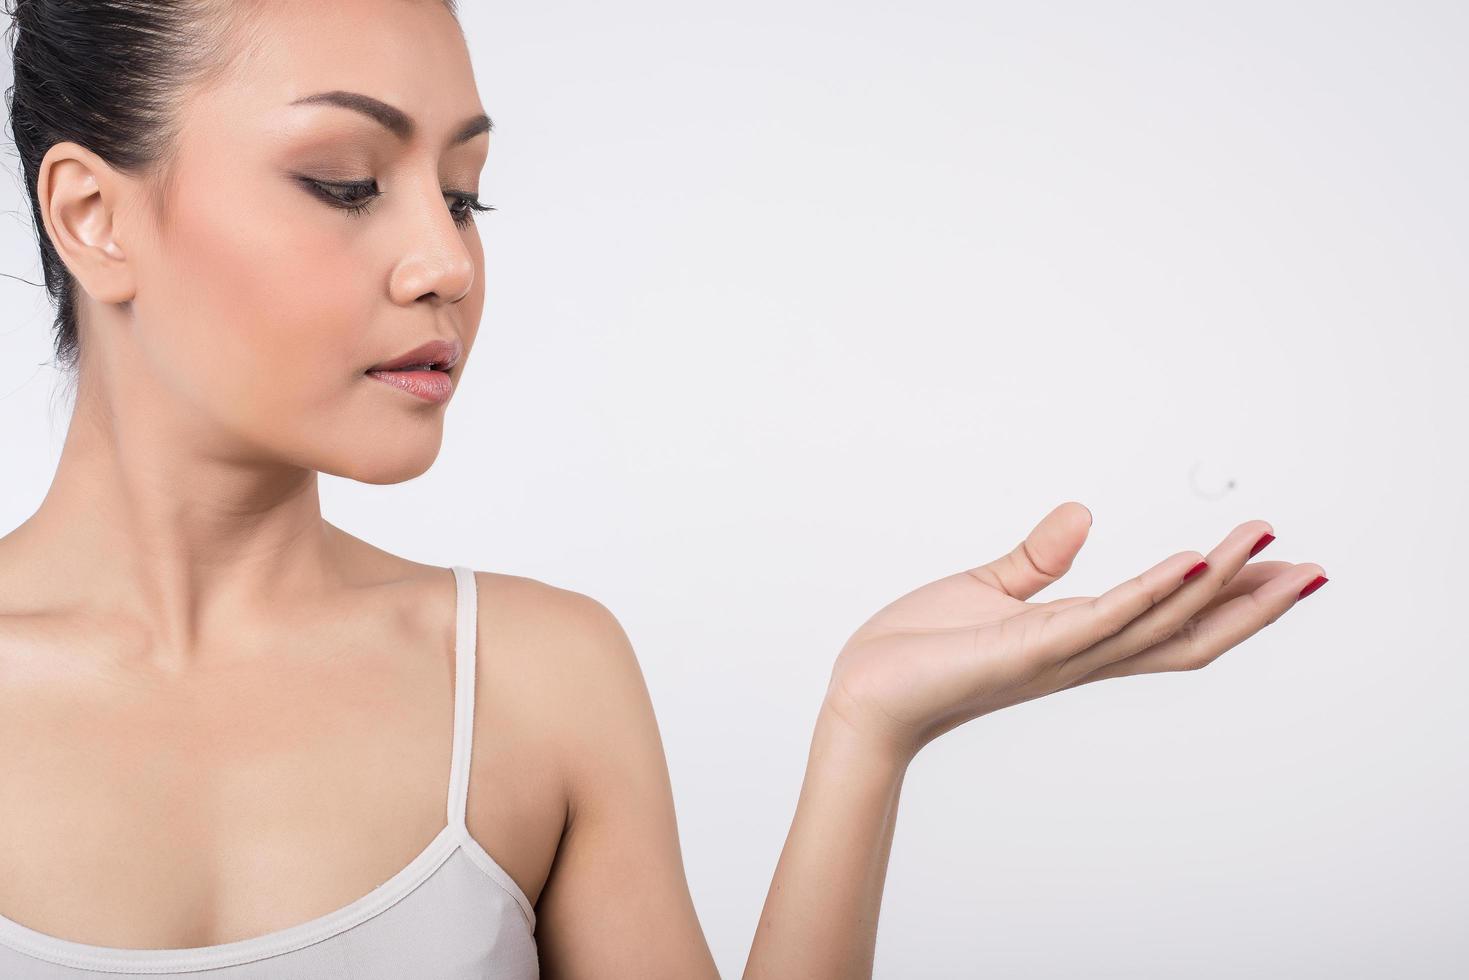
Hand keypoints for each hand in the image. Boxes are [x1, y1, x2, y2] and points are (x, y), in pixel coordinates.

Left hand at [821, 501, 1326, 763]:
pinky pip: (1105, 618)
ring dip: (1219, 584)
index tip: (1278, 563)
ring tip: (1267, 544)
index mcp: (1078, 638)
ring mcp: (1062, 655)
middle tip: (1311, 568)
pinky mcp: (1031, 650)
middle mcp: (1084, 654)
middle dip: (1253, 603)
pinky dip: (1151, 590)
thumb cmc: (920, 650)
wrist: (866, 693)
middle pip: (1190, 632)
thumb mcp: (990, 590)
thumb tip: (1082, 514)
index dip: (1229, 595)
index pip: (1172, 619)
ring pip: (1161, 622)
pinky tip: (1191, 561)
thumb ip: (1039, 560)